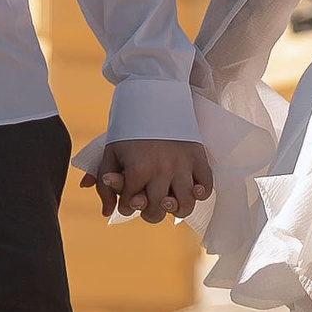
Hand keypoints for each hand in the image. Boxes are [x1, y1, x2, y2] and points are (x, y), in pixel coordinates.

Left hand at [82, 139, 213, 224]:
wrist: (154, 98)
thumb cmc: (128, 129)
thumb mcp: (110, 153)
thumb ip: (104, 185)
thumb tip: (106, 213)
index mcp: (138, 169)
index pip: (130, 205)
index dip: (125, 204)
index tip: (126, 195)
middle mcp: (162, 169)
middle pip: (158, 211)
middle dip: (148, 212)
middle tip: (147, 203)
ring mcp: (183, 165)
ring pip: (185, 204)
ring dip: (176, 209)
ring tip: (170, 202)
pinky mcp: (198, 157)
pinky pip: (207, 186)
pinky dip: (201, 193)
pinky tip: (192, 190)